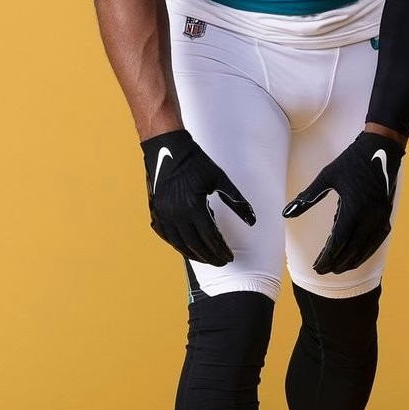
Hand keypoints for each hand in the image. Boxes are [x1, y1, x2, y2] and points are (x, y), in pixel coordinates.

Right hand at [141, 130, 255, 266]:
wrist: (168, 148)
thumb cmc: (195, 162)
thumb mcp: (220, 179)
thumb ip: (237, 201)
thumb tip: (252, 220)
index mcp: (193, 206)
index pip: (210, 237)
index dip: (221, 249)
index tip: (229, 257)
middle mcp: (176, 214)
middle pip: (195, 245)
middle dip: (210, 256)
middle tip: (221, 262)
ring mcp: (163, 214)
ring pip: (179, 244)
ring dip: (194, 255)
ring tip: (207, 259)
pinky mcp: (156, 212)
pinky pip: (166, 236)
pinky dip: (178, 245)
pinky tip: (187, 248)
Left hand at [282, 131, 404, 273]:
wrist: (380, 148)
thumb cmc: (351, 162)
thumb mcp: (326, 177)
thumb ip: (307, 197)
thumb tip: (286, 213)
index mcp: (353, 209)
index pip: (338, 242)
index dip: (327, 257)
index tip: (316, 266)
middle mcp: (369, 217)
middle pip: (352, 250)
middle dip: (337, 263)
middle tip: (323, 271)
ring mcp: (380, 217)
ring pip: (366, 248)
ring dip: (352, 261)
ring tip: (338, 268)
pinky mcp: (386, 215)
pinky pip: (376, 241)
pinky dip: (366, 252)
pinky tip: (357, 256)